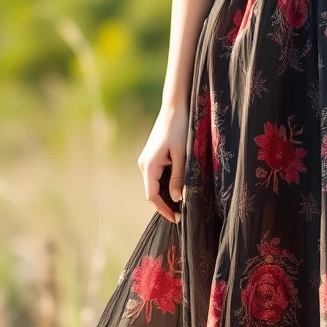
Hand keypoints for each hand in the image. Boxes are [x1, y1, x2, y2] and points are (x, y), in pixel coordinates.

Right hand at [137, 103, 189, 222]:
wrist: (175, 106)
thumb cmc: (180, 128)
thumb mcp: (182, 155)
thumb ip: (178, 177)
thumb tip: (176, 199)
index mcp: (149, 166)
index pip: (152, 196)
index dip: (163, 210)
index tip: (177, 219)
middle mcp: (144, 164)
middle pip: (152, 191)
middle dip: (165, 204)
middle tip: (182, 215)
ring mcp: (147, 160)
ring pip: (155, 184)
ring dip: (167, 194)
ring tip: (182, 204)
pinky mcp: (153, 156)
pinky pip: (158, 175)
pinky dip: (166, 184)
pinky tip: (178, 187)